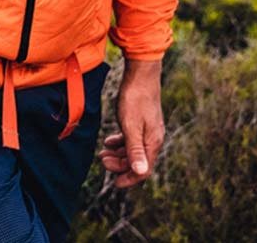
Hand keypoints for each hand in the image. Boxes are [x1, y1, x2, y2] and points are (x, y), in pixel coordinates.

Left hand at [98, 57, 163, 188]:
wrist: (141, 73)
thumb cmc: (135, 99)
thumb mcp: (131, 126)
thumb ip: (135, 150)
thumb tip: (141, 172)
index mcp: (152, 142)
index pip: (143, 170)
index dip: (128, 178)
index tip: (114, 183)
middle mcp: (153, 138)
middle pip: (137, 161)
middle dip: (119, 164)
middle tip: (102, 160)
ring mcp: (149, 129)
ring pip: (133, 150)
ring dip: (118, 154)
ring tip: (103, 152)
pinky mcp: (143, 121)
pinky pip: (132, 138)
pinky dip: (121, 142)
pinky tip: (109, 141)